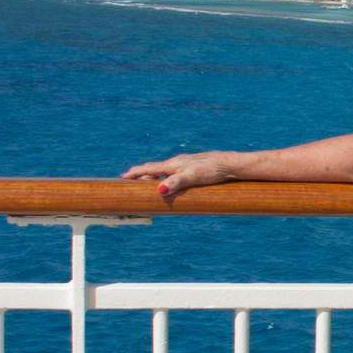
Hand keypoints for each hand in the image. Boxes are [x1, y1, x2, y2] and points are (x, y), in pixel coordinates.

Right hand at [121, 152, 236, 195]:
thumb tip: (159, 190)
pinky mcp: (193, 168)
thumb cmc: (211, 170)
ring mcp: (185, 164)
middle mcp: (177, 163)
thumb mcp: (192, 177)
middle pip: (154, 169)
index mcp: (173, 165)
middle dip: (141, 174)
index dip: (135, 173)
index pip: (149, 168)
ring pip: (164, 170)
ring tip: (145, 181)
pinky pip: (173, 172)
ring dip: (152, 176)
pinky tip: (170, 180)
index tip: (123, 177)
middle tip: (129, 179)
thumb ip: (175, 183)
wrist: (229, 164)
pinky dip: (165, 176)